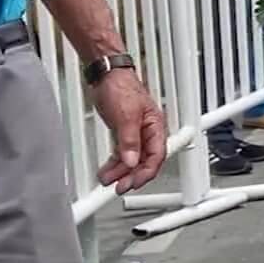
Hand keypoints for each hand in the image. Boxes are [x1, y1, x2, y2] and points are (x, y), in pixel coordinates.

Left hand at [93, 70, 166, 193]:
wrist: (106, 75)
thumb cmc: (121, 87)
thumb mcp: (126, 115)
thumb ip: (129, 140)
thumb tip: (131, 161)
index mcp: (155, 128)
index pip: (156, 156)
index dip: (146, 173)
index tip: (133, 183)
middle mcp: (147, 132)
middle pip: (144, 161)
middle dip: (132, 176)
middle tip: (120, 187)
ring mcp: (135, 133)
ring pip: (132, 159)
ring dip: (121, 172)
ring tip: (108, 180)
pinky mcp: (123, 132)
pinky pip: (121, 153)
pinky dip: (114, 163)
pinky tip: (107, 170)